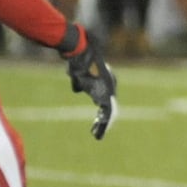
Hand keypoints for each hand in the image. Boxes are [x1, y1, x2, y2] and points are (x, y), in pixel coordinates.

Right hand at [58, 24, 117, 139]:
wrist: (80, 50)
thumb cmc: (78, 60)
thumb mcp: (78, 75)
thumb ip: (79, 83)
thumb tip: (77, 90)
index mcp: (105, 83)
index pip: (106, 101)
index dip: (102, 113)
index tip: (97, 122)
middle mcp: (109, 87)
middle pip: (109, 108)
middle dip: (103, 122)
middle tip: (97, 133)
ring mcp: (108, 90)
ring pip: (109, 113)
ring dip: (103, 125)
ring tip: (97, 135)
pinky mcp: (104, 92)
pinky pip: (106, 112)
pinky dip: (102, 124)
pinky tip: (97, 132)